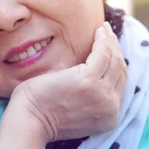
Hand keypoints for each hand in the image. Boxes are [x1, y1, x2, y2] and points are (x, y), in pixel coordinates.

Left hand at [0, 22, 126, 147]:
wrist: (28, 120)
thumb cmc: (41, 112)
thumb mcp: (74, 108)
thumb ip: (88, 96)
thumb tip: (87, 74)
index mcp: (108, 117)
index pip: (119, 84)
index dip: (116, 63)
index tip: (110, 47)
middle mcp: (110, 107)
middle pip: (120, 71)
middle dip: (116, 49)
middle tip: (108, 32)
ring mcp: (101, 94)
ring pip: (114, 61)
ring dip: (110, 41)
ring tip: (103, 28)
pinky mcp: (88, 80)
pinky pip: (102, 54)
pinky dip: (103, 41)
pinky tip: (97, 31)